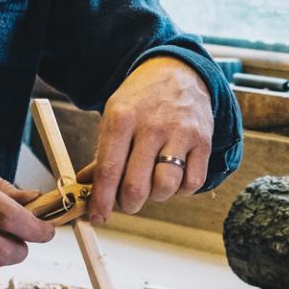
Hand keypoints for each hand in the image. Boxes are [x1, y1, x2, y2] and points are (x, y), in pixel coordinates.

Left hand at [83, 56, 213, 222]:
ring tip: (151, 184)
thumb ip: (103, 154)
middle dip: (128, 204)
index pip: (109, 170)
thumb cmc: (141, 100)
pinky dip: (181, 189)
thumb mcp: (114, 116)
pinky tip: (173, 176)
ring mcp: (180, 133)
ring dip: (155, 196)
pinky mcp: (202, 141)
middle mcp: (152, 126)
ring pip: (166, 187)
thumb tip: (86, 188)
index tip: (97, 217)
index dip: (101, 201)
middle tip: (127, 202)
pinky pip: (193, 182)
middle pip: (137, 186)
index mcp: (123, 119)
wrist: (177, 72)